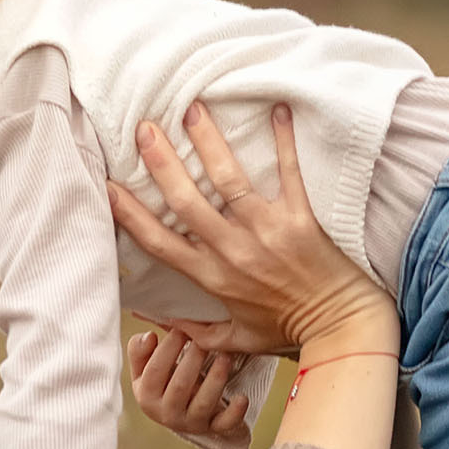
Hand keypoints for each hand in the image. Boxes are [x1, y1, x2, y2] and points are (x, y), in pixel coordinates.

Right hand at [108, 102, 392, 362]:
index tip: (108, 186)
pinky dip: (284, 140)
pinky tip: (277, 108)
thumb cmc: (289, 331)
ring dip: (209, 142)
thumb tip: (159, 321)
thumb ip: (198, 331)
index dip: (129, 213)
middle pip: (187, 202)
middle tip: (144, 128)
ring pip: (229, 181)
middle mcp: (233, 251)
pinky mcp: (300, 219)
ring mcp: (267, 232)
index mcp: (213, 277)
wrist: (341, 328)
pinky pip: (289, 173)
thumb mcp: (237, 340)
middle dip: (162, 163)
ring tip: (192, 108)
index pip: (160, 242)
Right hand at [127, 325, 252, 448]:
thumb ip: (139, 350)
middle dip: (193, 359)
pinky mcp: (213, 428)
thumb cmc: (163, 382)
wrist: (181, 413)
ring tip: (225, 356)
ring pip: (204, 403)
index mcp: (146, 396)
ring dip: (216, 379)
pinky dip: (235, 413)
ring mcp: (191, 423)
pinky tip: (243, 398)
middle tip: (205, 339)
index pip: (155, 371)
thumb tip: (148, 337)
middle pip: (180, 386)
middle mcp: (166, 414)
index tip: (181, 328)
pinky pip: (225, 424)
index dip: (168, 348)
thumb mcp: (145, 369)